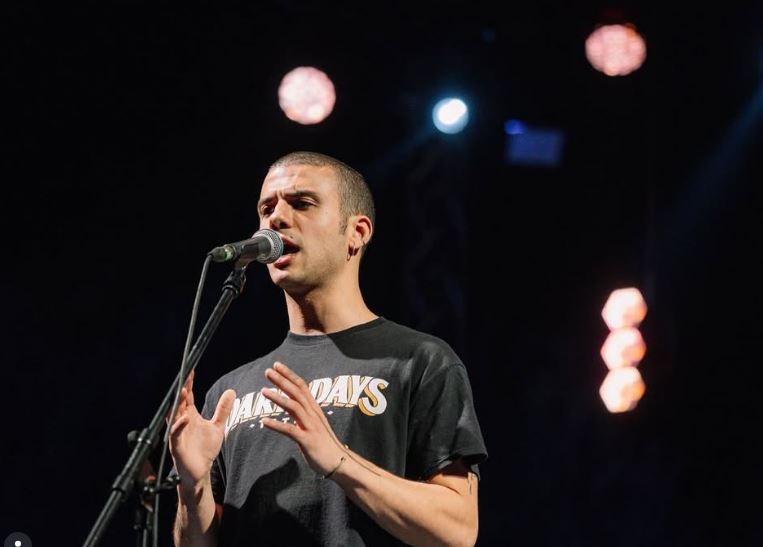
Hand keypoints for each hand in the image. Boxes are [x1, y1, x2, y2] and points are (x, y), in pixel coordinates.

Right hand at [167, 369, 235, 486]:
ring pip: (175, 416)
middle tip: (185, 374)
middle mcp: (182, 423)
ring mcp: (178, 434)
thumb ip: (223, 410)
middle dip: (182, 388)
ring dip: (178, 404)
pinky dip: (179, 426)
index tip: (191, 369)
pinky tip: (185, 418)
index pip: (188, 396)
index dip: (189, 383)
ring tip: (183, 391)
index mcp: (190, 416)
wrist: (200, 472)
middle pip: (180, 402)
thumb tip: (232, 392)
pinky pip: (175, 435)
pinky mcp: (177, 446)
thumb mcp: (217, 427)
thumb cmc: (205, 449)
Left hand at [260, 362, 346, 475]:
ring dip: (278, 398)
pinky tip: (264, 422)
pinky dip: (277, 425)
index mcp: (314, 410)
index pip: (301, 387)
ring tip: (263, 391)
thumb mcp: (315, 425)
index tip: (277, 366)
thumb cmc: (326, 445)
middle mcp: (313, 414)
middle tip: (268, 371)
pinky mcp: (307, 440)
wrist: (340, 463)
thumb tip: (293, 407)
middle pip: (297, 392)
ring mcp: (311, 427)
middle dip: (282, 380)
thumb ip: (304, 415)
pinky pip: (290, 430)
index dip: (289, 375)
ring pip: (294, 407)